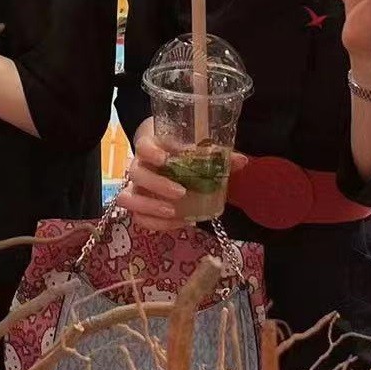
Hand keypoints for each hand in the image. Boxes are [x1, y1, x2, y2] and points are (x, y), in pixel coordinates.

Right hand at [116, 120, 247, 227]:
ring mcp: (136, 187)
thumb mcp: (197, 151)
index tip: (166, 159)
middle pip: (136, 173)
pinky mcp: (139, 206)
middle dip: (157, 184)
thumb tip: (242, 161)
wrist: (165, 160)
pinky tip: (179, 222)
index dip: (151, 152)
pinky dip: (157, 223)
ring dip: (149, 205)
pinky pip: (139, 218)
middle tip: (181, 192)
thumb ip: (218, 156)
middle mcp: (139, 166)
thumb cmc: (181, 153)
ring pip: (128, 198)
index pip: (143, 146)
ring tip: (172, 211)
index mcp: (152, 147)